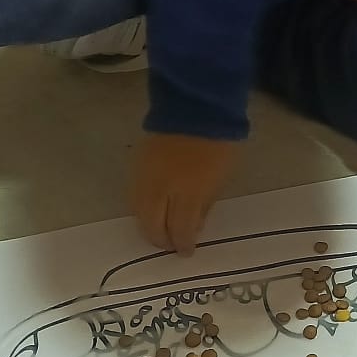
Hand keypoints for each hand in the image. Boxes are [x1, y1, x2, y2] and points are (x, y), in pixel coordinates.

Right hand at [131, 133, 241, 253]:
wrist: (196, 105)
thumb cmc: (218, 142)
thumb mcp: (221, 177)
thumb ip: (204, 205)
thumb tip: (192, 227)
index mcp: (187, 192)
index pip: (179, 230)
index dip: (182, 244)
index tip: (185, 251)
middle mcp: (161, 189)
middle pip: (153, 225)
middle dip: (160, 240)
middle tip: (169, 244)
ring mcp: (145, 176)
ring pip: (138, 212)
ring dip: (148, 225)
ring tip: (159, 230)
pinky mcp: (136, 165)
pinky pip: (134, 195)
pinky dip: (141, 208)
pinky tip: (150, 210)